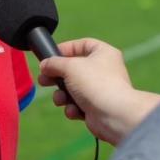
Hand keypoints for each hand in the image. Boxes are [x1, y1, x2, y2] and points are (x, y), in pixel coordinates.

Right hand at [38, 38, 159, 145]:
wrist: (115, 115)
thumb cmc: (95, 83)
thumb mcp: (69, 66)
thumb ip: (53, 63)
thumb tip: (44, 65)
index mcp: (103, 53)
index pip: (82, 44)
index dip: (65, 49)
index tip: (50, 56)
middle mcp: (104, 70)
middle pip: (73, 69)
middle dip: (57, 77)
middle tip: (43, 80)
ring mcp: (100, 89)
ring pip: (73, 88)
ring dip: (62, 95)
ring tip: (60, 99)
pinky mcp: (97, 107)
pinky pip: (78, 104)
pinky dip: (73, 107)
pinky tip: (74, 110)